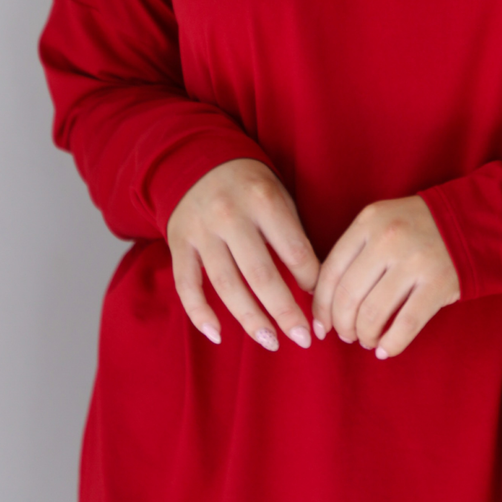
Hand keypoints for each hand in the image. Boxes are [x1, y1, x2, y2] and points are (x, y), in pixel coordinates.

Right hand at [166, 158, 320, 350]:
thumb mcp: (278, 195)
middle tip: (303, 339)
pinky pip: (187, 285)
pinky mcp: (179, 244)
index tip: (322, 304)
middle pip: (260, 274)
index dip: (311, 281)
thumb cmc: (250, 187)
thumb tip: (314, 287)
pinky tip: (217, 335)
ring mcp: (201, 231)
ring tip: (270, 341)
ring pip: (225, 285)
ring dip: (249, 318)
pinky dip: (199, 313)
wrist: (196, 160)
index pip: (294, 250)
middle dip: (284, 311)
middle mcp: (230, 215)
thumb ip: (292, 234)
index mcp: (263, 199)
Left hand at [312, 196, 459, 359]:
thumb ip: (355, 252)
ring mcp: (415, 261)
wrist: (473, 221)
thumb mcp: (382, 224)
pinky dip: (391, 344)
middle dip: (342, 325)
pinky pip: (405, 325)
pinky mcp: (438, 283)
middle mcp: (389, 238)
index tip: (322, 326)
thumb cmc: (419, 230)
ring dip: (365, 336)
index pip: (331, 272)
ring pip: (373, 314)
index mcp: (369, 221)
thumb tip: (324, 302)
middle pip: (349, 296)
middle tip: (347, 335)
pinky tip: (386, 349)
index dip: (321, 306)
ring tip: (369, 340)